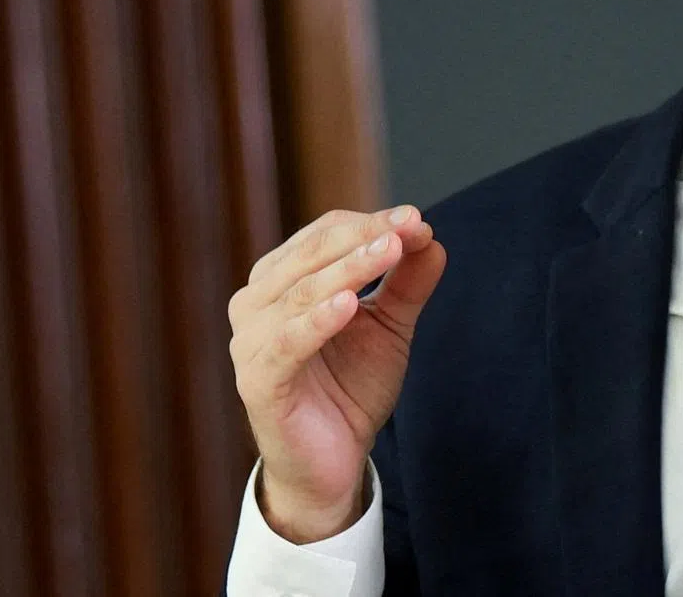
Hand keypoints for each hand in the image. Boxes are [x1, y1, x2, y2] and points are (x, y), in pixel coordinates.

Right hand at [228, 206, 445, 541]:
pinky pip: (287, 344)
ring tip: (389, 250)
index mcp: (281, 279)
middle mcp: (256, 302)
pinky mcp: (257, 383)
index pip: (325, 233)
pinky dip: (317, 320)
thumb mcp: (389, 326)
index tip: (418, 220)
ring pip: (301, 292)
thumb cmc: (351, 385)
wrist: (334, 463)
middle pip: (311, 254)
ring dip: (349, 268)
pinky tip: (349, 305)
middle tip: (409, 227)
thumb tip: (430, 237)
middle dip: (365, 236)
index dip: (372, 222)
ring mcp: (251, 343)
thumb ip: (408, 282)